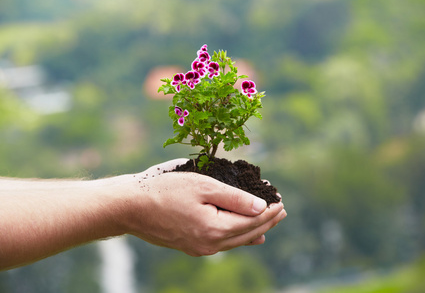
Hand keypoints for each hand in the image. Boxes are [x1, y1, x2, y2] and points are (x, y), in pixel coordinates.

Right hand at [125, 159, 286, 255]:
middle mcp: (210, 245)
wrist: (131, 207)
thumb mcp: (204, 186)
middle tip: (283, 211)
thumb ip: (235, 198)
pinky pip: (223, 243)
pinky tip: (248, 238)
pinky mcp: (191, 246)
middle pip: (247, 233)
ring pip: (236, 240)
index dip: (269, 212)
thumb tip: (261, 208)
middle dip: (267, 222)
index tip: (282, 202)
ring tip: (270, 223)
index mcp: (214, 229)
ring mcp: (200, 248)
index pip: (252, 222)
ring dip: (255, 230)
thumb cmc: (165, 190)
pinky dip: (239, 237)